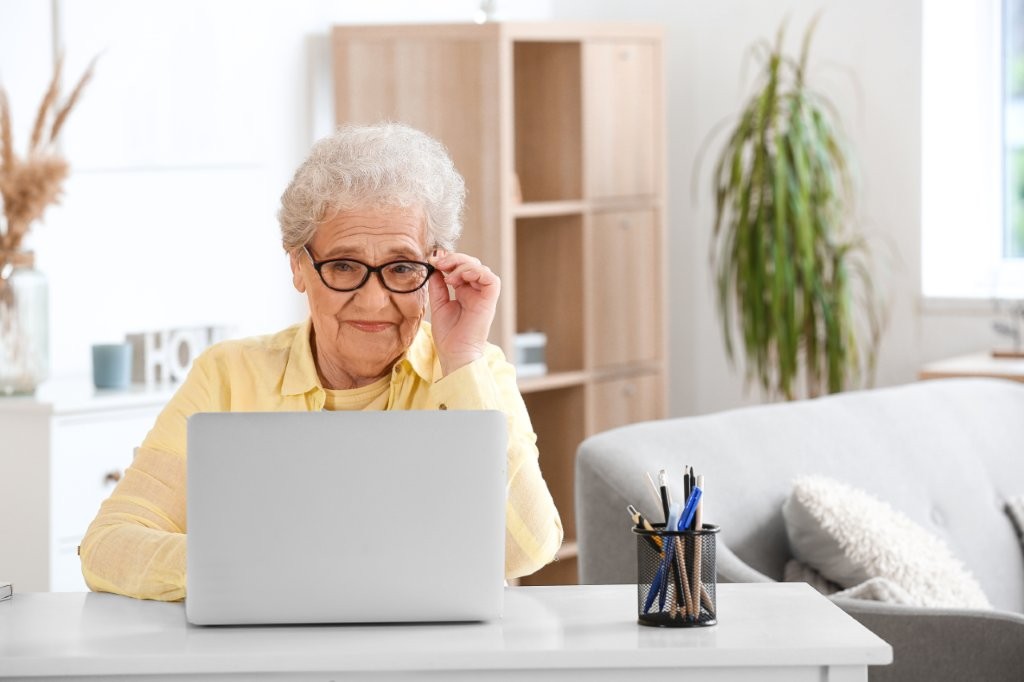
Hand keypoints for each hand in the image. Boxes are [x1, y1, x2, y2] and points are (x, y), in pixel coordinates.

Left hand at [427, 251, 499, 375]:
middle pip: (472, 264)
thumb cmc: (448, 336)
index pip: (461, 268)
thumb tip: (435, 267)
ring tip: (449, 274)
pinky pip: (491, 279)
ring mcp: (483, 296)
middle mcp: (476, 292)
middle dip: (455, 259)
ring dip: (463, 265)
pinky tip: (461, 277)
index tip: (432, 261)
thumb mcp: (438, 304)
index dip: (449, 261)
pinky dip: (476, 272)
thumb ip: (437, 286)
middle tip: (439, 262)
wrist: (454, 353)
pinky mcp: (490, 301)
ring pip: (481, 268)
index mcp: (464, 292)